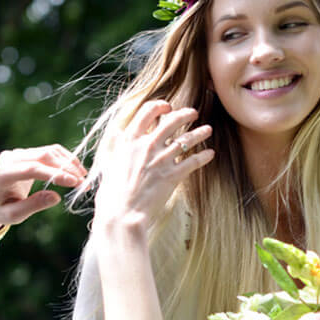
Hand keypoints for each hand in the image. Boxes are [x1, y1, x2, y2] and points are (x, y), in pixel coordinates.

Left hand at [0, 144, 86, 231]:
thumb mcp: (14, 215)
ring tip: (83, 178)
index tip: (74, 182)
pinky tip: (76, 170)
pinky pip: (50, 151)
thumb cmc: (2, 210)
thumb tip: (56, 197)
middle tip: (84, 183)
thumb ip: (33, 205)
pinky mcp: (27, 152)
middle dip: (66, 168)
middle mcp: (8, 159)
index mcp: (1, 174)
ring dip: (68, 163)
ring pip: (49, 151)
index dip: (55, 174)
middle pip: (43, 156)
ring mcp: (18, 153)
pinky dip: (65, 159)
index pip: (32, 169)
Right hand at [93, 100, 213, 230]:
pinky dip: (204, 157)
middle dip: (185, 114)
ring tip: (208, 129)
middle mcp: (147, 146)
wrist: (122, 213)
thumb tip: (116, 131)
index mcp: (130, 141)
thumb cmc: (112, 192)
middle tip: (193, 113)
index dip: (159, 106)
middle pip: (171, 122)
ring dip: (199, 133)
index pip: (147, 112)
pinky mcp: (173, 175)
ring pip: (186, 140)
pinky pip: (193, 162)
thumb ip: (114, 145)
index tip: (167, 106)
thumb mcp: (108, 163)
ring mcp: (161, 160)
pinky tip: (211, 154)